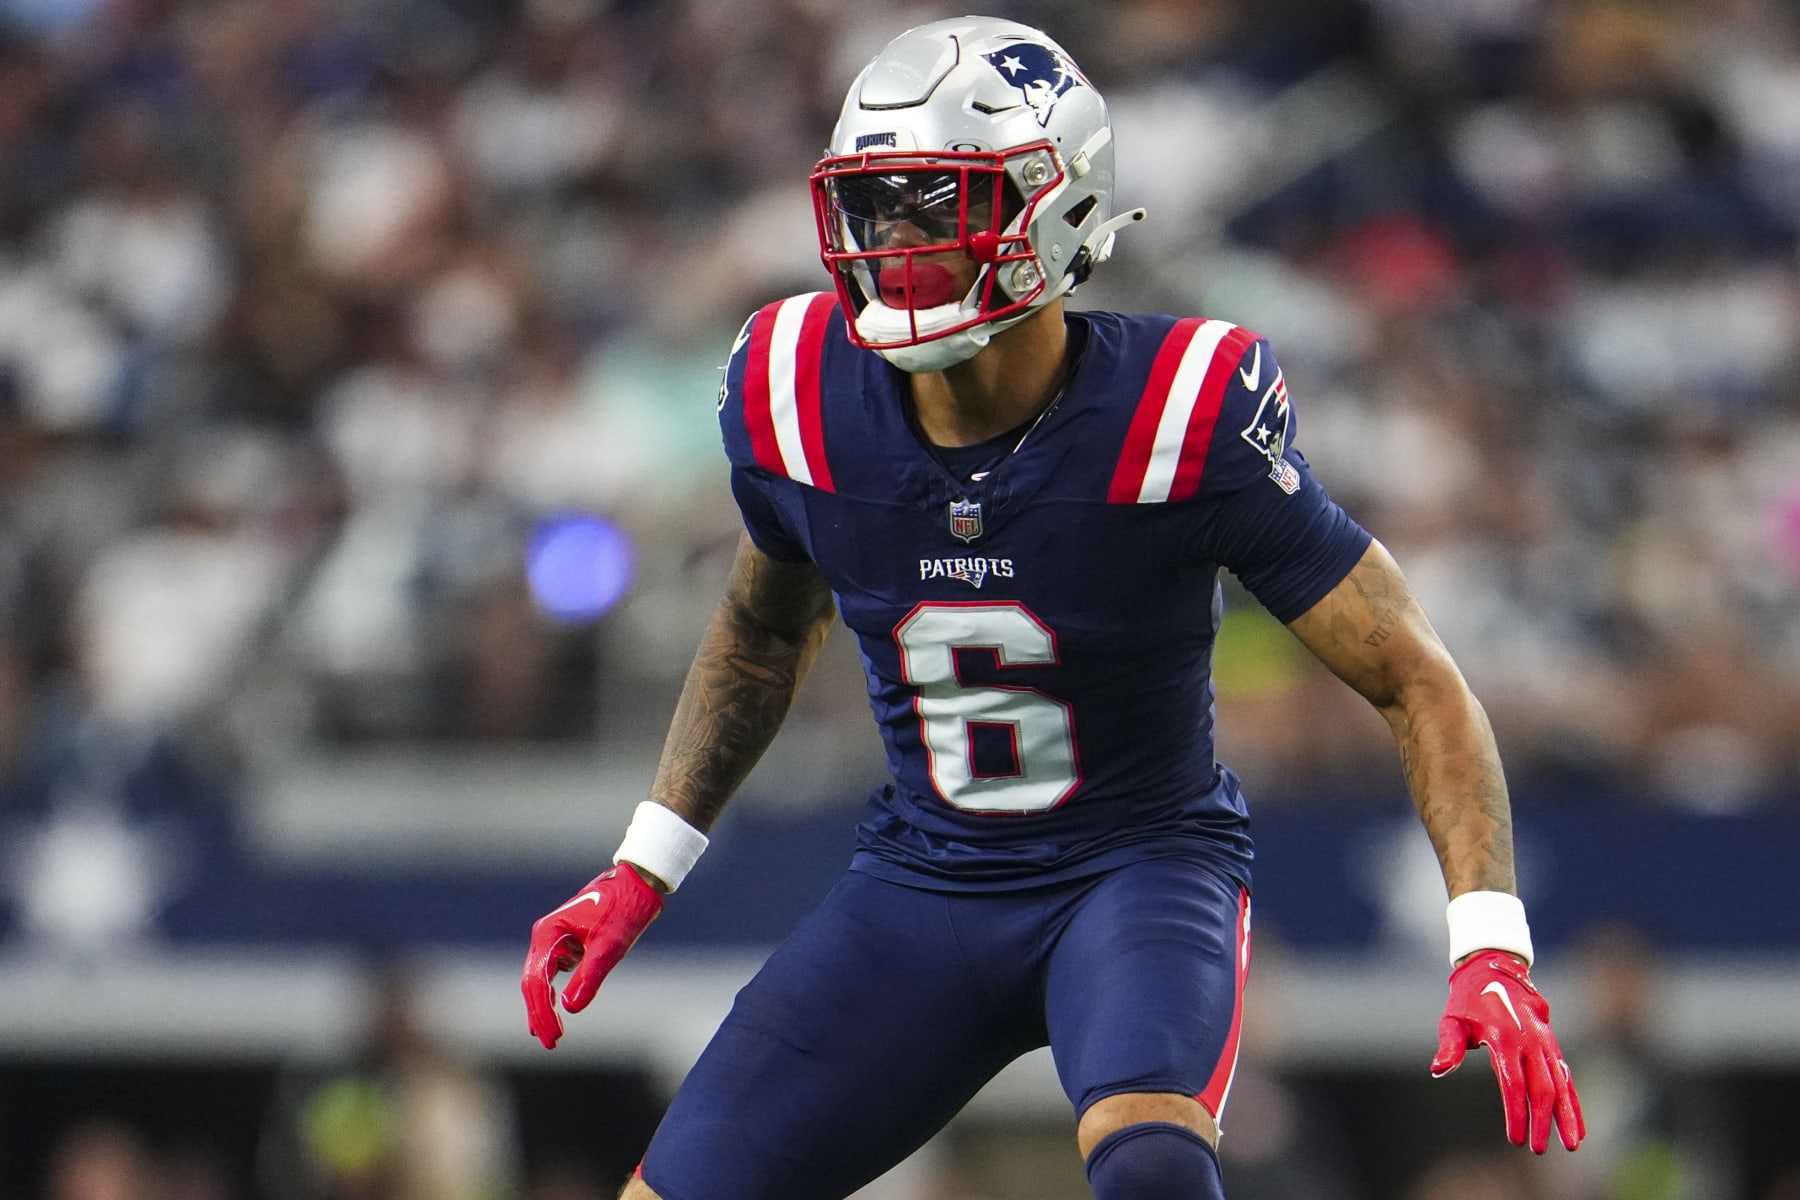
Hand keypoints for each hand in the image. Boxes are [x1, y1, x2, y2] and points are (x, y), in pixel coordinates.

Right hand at [522, 864, 663, 1048]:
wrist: (637, 882)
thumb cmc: (624, 908)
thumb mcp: (610, 947)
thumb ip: (589, 977)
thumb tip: (570, 1009)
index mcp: (548, 933)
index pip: (536, 982)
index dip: (542, 1013)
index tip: (554, 1037)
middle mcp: (545, 935)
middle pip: (532, 983)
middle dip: (540, 1014)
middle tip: (551, 1044)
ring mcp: (554, 938)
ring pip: (540, 979)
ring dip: (543, 1006)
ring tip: (549, 1035)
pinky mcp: (566, 942)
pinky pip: (552, 972)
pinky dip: (551, 993)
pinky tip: (553, 1010)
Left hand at [1430, 949, 1584, 1152]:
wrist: (1495, 967)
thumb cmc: (1468, 999)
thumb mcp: (1453, 1019)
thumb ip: (1450, 1046)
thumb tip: (1438, 1070)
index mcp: (1504, 1037)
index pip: (1513, 1083)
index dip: (1516, 1112)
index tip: (1515, 1138)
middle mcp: (1529, 1040)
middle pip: (1541, 1087)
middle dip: (1541, 1121)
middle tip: (1538, 1150)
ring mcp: (1544, 1042)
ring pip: (1561, 1083)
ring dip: (1567, 1115)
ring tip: (1572, 1145)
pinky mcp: (1552, 1044)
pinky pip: (1566, 1076)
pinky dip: (1573, 1101)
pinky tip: (1578, 1125)